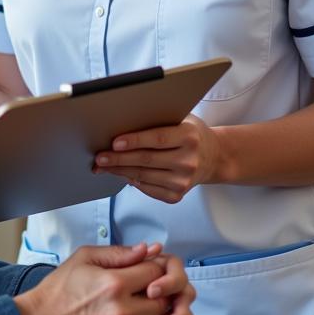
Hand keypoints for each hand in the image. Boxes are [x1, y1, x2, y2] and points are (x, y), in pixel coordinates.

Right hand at [13, 243, 193, 314]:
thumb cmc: (60, 289)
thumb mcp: (85, 258)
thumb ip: (119, 253)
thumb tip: (149, 249)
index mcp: (114, 283)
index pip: (156, 273)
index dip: (155, 269)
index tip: (147, 271)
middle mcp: (121, 312)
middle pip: (163, 302)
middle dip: (159, 294)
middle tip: (146, 291)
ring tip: (139, 311)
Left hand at [93, 114, 222, 202]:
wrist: (214, 157)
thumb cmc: (190, 134)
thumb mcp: (181, 119)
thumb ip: (158, 120)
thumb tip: (123, 122)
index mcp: (189, 137)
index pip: (157, 139)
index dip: (134, 141)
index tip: (114, 142)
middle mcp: (188, 160)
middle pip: (146, 160)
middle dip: (118, 159)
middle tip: (100, 157)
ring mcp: (184, 181)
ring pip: (143, 176)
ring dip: (120, 171)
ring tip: (103, 165)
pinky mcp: (178, 195)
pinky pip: (148, 189)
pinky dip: (132, 181)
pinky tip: (121, 174)